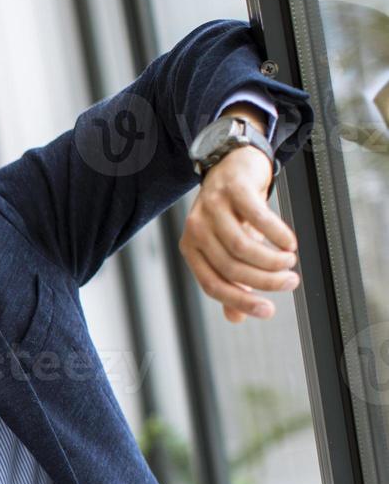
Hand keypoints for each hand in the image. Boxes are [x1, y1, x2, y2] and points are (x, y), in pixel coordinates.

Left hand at [181, 143, 299, 322]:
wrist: (233, 165)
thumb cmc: (231, 213)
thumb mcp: (226, 247)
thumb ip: (230, 280)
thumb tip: (235, 318)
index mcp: (191, 249)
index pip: (213, 285)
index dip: (241, 301)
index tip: (269, 312)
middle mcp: (196, 229)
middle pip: (231, 267)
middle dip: (265, 281)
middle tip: (290, 283)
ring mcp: (213, 208)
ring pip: (242, 247)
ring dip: (272, 261)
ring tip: (290, 263)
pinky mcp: (233, 189)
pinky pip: (258, 218)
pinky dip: (277, 234)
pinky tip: (290, 243)